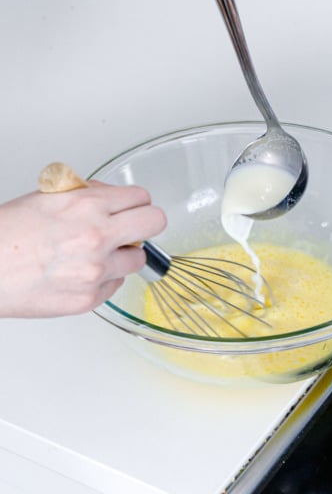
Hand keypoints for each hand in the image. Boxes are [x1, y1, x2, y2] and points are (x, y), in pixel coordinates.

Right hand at [0, 183, 165, 317]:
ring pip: (138, 259)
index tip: (131, 207)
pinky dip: (105, 278)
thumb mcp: (46, 197)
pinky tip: (80, 272)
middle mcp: (97, 237)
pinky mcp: (89, 299)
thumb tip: (110, 197)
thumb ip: (85, 194)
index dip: (135, 202)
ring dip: (123, 254)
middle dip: (144, 223)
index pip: (141, 197)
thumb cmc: (6, 235)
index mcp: (87, 206)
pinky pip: (115, 284)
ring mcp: (96, 271)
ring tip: (97, 254)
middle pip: (155, 222)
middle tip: (131, 228)